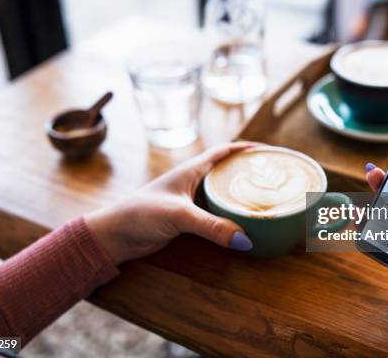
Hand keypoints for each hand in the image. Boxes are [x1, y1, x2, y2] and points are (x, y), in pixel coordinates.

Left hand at [86, 142, 255, 264]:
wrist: (114, 235)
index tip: (269, 151)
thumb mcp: (179, 216)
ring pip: (222, 194)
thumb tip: (245, 239)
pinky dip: (230, 216)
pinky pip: (216, 214)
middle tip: (273, 178)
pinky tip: (242, 223)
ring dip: (241, 196)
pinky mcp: (187, 220)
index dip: (247, 148)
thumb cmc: (140, 214)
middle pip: (227, 172)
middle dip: (249, 172)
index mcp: (191, 171)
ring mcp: (190, 201)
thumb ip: (212, 227)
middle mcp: (193, 182)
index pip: (224, 152)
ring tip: (265, 200)